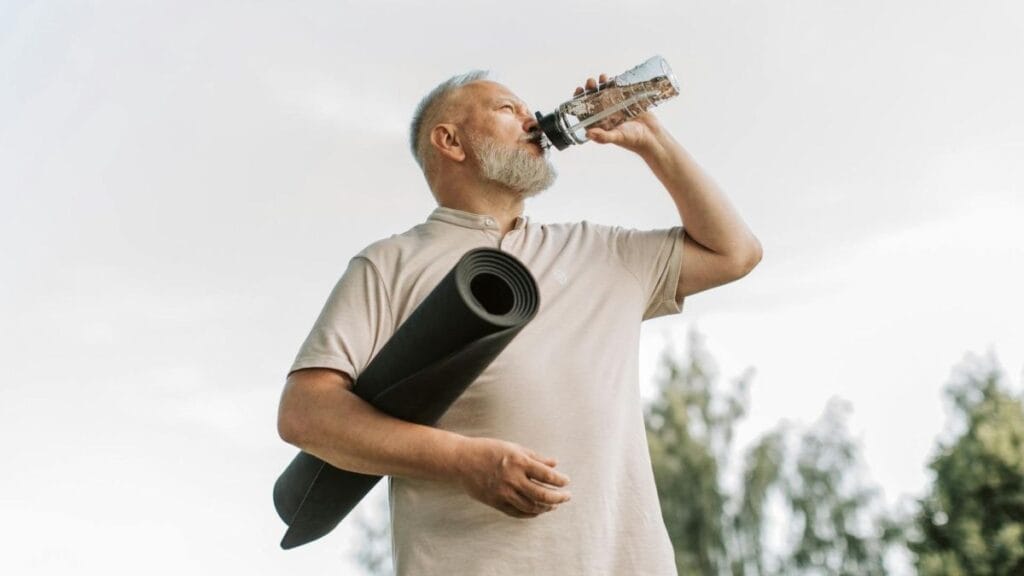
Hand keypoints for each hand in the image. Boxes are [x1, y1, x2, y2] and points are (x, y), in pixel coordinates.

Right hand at [454, 436, 571, 518]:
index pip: (547, 476)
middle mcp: (513, 479)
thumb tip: (554, 464)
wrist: (462, 460)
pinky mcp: (496, 502)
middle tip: (566, 497)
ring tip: (553, 505)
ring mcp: (504, 493)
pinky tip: (537, 511)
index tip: (566, 482)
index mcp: (519, 462)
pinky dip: (530, 514)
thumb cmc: (488, 449)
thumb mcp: (513, 447)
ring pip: (531, 507)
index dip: (560, 481)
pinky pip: (517, 512)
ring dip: (546, 508)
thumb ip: (535, 457)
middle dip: (558, 498)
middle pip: (542, 495)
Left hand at [573, 73, 665, 155]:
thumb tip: (588, 133)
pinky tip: (611, 79)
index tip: (578, 90)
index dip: (579, 101)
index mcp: (599, 124)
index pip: (584, 110)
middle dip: (589, 89)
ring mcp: (614, 107)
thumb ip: (603, 137)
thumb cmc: (633, 139)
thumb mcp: (617, 137)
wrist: (652, 135)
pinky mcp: (625, 101)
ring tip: (602, 77)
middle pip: (593, 99)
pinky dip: (613, 84)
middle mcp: (604, 115)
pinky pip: (616, 90)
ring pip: (604, 93)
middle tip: (591, 82)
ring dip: (600, 84)